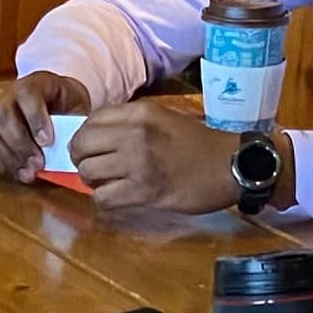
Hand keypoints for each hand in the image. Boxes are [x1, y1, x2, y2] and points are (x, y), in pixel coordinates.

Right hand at [0, 71, 91, 180]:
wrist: (56, 103)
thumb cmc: (67, 105)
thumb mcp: (77, 107)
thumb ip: (73, 123)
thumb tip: (71, 147)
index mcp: (33, 83)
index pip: (27, 94)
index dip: (35, 118)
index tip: (48, 141)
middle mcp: (8, 96)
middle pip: (3, 116)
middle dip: (20, 144)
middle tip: (38, 164)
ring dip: (8, 158)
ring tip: (29, 174)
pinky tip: (16, 173)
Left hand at [68, 97, 264, 214]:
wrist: (230, 165)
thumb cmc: (198, 143)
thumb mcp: (163, 118)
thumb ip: (130, 123)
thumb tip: (95, 137)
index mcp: (140, 112)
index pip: (91, 119)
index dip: (86, 136)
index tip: (95, 147)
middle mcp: (135, 134)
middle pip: (82, 144)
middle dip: (82, 158)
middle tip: (95, 167)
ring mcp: (138, 163)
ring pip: (88, 171)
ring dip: (93, 181)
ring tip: (108, 183)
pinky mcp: (143, 191)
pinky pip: (103, 198)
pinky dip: (105, 200)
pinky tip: (118, 197)